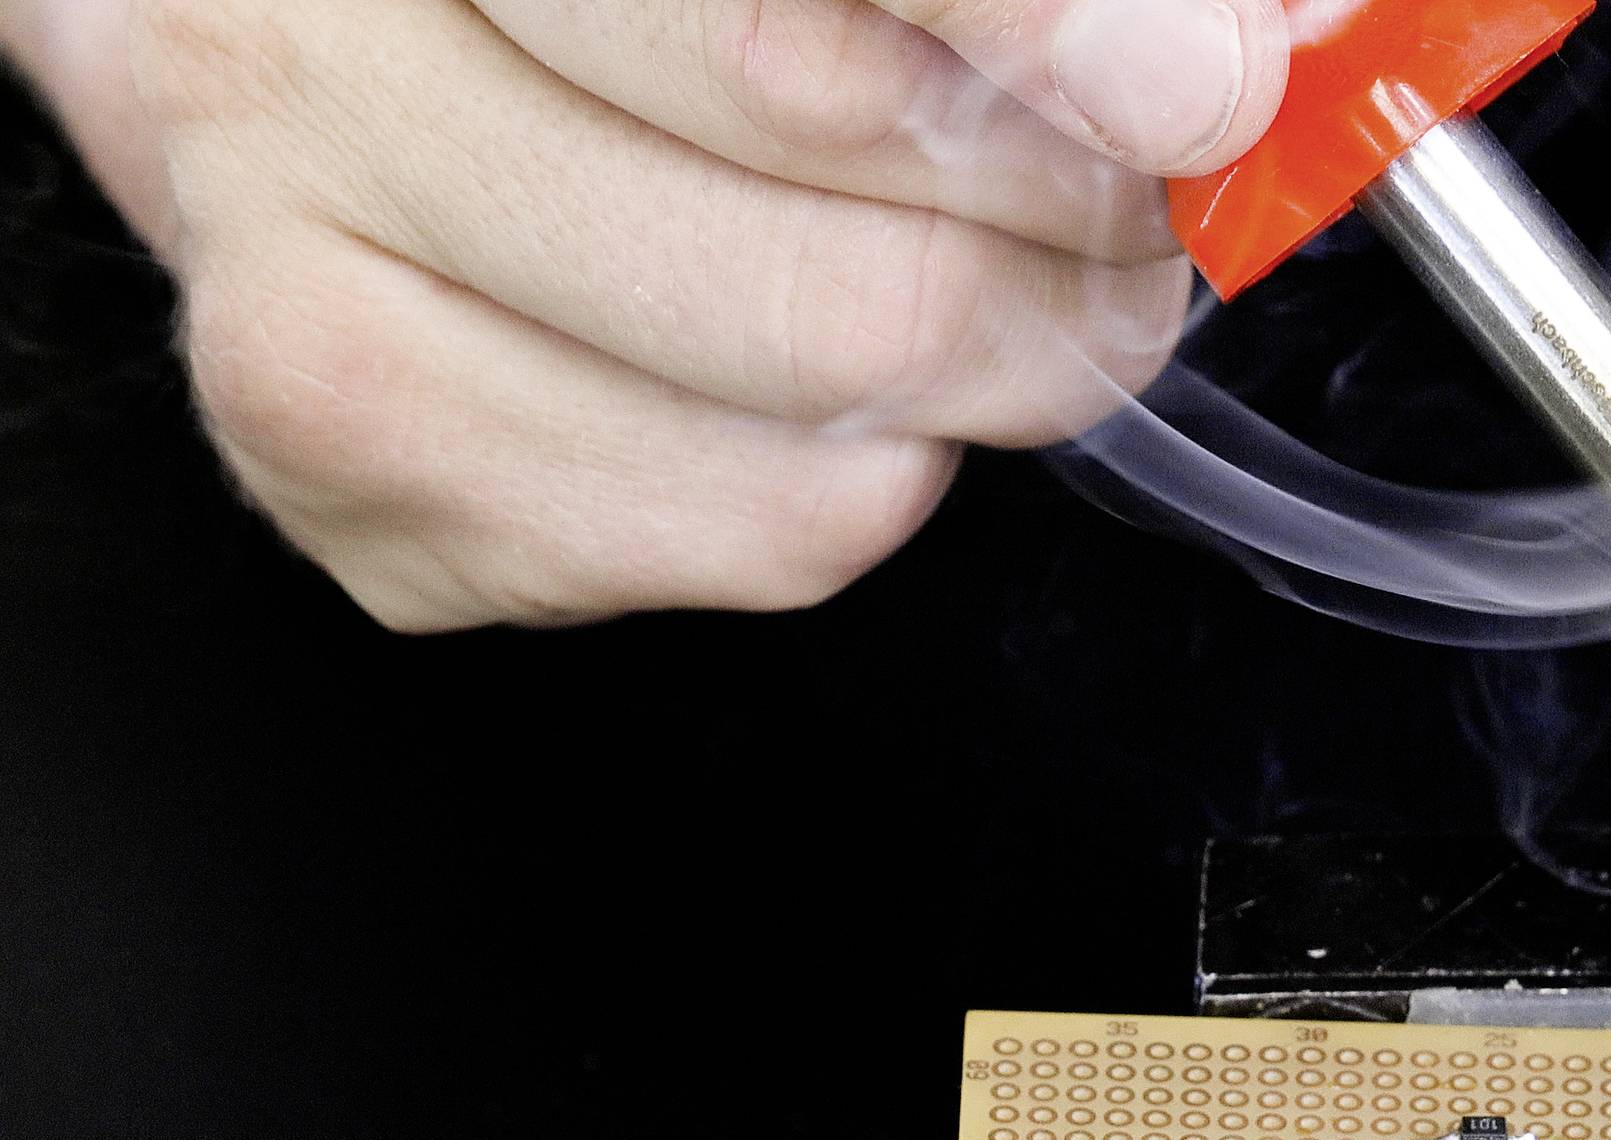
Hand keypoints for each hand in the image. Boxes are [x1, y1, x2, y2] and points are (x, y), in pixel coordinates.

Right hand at [0, 0, 1287, 628]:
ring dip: (996, 354)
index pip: (781, 4)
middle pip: (818, 142)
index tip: (1194, 86)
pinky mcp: (363, 476)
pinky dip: (870, 477)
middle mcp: (320, 47)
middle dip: (1061, 206)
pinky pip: (762, 528)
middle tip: (1133, 210)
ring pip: (821, 379)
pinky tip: (817, 390)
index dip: (1022, 29)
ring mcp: (301, 269)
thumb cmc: (589, 5)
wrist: (329, 92)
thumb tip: (1221, 54)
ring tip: (1007, 295)